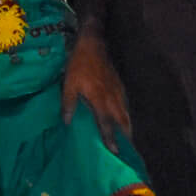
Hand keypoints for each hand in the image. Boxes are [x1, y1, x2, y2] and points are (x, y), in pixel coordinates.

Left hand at [61, 27, 130, 149]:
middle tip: (127, 150)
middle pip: (123, 121)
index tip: (115, 152)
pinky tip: (123, 118)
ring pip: (126, 113)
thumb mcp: (69, 83)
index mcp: (100, 100)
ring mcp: (118, 91)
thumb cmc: (79, 64)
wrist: (93, 44)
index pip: (106, 123)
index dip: (110, 138)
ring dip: (127, 127)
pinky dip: (126, 114)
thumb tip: (67, 122)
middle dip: (126, 136)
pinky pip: (125, 104)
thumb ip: (69, 103)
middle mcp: (112, 98)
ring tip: (128, 139)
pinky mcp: (119, 85)